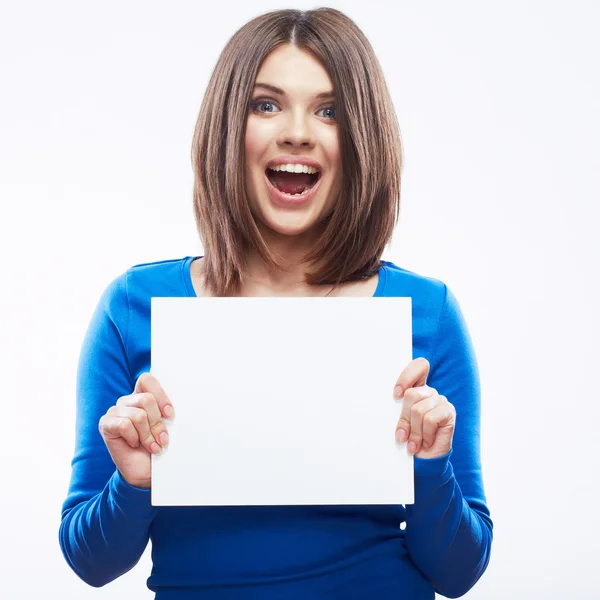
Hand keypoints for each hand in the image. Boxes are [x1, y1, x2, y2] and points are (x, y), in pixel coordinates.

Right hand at [98, 372, 173, 488]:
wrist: (146, 472)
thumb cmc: (159, 445)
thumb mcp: (167, 426)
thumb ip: (167, 411)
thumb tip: (183, 397)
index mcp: (142, 395)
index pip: (147, 380)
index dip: (160, 395)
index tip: (170, 414)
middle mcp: (128, 401)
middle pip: (146, 399)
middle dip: (157, 422)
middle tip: (162, 438)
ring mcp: (115, 411)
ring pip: (138, 414)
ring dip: (148, 434)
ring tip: (152, 445)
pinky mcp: (106, 424)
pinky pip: (124, 425)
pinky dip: (135, 438)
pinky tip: (135, 445)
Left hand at [393, 358, 454, 458]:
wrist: (424, 460)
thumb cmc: (410, 439)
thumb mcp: (400, 422)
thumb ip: (399, 408)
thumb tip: (393, 398)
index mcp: (417, 388)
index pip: (419, 366)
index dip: (407, 376)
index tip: (396, 393)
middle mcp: (430, 392)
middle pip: (411, 394)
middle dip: (404, 418)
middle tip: (403, 435)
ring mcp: (440, 401)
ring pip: (418, 410)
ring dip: (414, 431)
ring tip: (414, 442)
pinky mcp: (448, 412)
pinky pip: (430, 419)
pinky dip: (425, 434)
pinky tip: (426, 441)